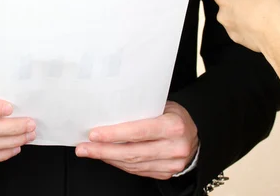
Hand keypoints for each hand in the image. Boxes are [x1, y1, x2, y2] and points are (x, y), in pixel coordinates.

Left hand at [75, 102, 197, 179]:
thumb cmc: (173, 116)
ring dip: (108, 158)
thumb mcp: (162, 106)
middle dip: (103, 150)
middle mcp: (175, 147)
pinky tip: (106, 157)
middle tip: (83, 147)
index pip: (139, 131)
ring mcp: (172, 164)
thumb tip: (107, 112)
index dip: (114, 134)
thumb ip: (140, 110)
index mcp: (174, 126)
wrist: (195, 135)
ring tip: (89, 152)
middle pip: (132, 152)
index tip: (93, 134)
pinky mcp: (166, 174)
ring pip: (133, 164)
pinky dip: (119, 164)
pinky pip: (137, 171)